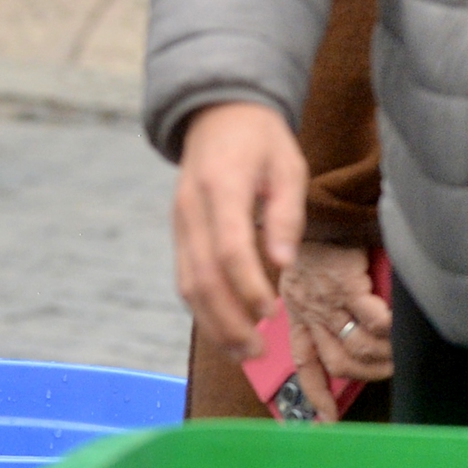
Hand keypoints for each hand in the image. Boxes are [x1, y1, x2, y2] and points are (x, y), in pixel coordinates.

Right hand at [173, 102, 308, 362]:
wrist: (218, 114)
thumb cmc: (261, 141)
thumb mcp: (287, 166)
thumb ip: (286, 214)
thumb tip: (283, 263)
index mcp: (220, 187)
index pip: (228, 248)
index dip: (248, 286)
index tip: (272, 311)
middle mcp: (191, 208)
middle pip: (201, 276)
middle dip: (229, 320)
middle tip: (258, 351)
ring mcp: (179, 222)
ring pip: (186, 283)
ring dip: (213, 323)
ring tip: (243, 352)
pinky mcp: (179, 232)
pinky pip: (185, 276)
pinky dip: (203, 308)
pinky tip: (226, 328)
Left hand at [282, 240, 393, 420]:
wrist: (318, 208)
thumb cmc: (317, 242)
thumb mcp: (305, 279)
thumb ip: (320, 308)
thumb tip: (350, 337)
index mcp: (298, 313)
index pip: (305, 364)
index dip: (317, 396)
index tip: (327, 421)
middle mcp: (310, 312)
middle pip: (338, 363)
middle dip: (366, 375)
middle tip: (388, 372)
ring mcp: (327, 300)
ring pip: (356, 347)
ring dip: (381, 356)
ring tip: (400, 354)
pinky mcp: (346, 284)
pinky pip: (372, 319)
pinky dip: (388, 330)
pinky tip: (400, 331)